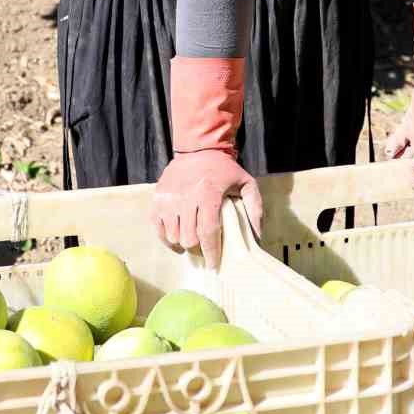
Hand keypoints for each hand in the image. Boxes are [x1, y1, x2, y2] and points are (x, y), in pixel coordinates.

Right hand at [150, 148, 263, 267]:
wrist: (198, 149)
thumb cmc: (224, 170)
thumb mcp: (246, 183)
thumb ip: (255, 208)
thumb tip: (256, 236)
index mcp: (208, 193)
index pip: (207, 232)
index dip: (211, 253)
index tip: (214, 265)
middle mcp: (185, 196)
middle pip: (188, 238)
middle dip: (198, 249)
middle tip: (205, 250)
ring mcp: (168, 198)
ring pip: (173, 236)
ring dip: (183, 243)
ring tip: (192, 241)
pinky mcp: (157, 198)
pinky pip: (158, 228)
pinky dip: (167, 236)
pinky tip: (178, 236)